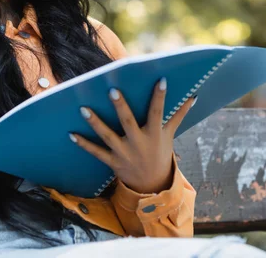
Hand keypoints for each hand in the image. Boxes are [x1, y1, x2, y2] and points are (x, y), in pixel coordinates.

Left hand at [71, 78, 195, 193]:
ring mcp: (124, 153)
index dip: (160, 97)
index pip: (157, 112)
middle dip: (120, 106)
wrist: (152, 185)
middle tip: (112, 90)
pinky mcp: (112, 161)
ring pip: (108, 136)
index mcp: (154, 134)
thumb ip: (179, 115)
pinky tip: (71, 134)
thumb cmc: (161, 153)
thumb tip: (193, 96)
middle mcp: (138, 143)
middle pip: (128, 122)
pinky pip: (96, 152)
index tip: (160, 80)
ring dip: (95, 123)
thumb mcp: (170, 135)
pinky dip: (84, 144)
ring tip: (83, 108)